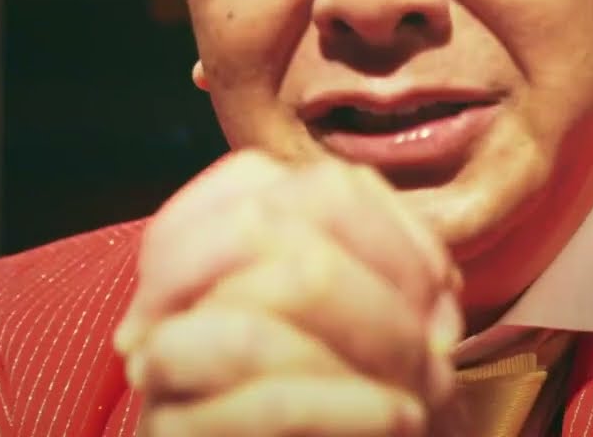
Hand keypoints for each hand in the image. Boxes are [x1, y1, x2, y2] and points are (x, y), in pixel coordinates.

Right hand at [114, 151, 463, 436]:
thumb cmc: (334, 411)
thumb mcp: (355, 327)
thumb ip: (372, 276)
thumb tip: (432, 282)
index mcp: (197, 254)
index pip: (260, 180)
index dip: (366, 216)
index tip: (437, 282)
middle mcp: (161, 301)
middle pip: (256, 231)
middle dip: (375, 281)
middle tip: (434, 339)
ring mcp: (155, 369)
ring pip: (253, 318)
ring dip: (369, 343)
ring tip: (425, 386)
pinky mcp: (173, 436)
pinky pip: (263, 404)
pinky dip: (347, 406)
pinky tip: (398, 418)